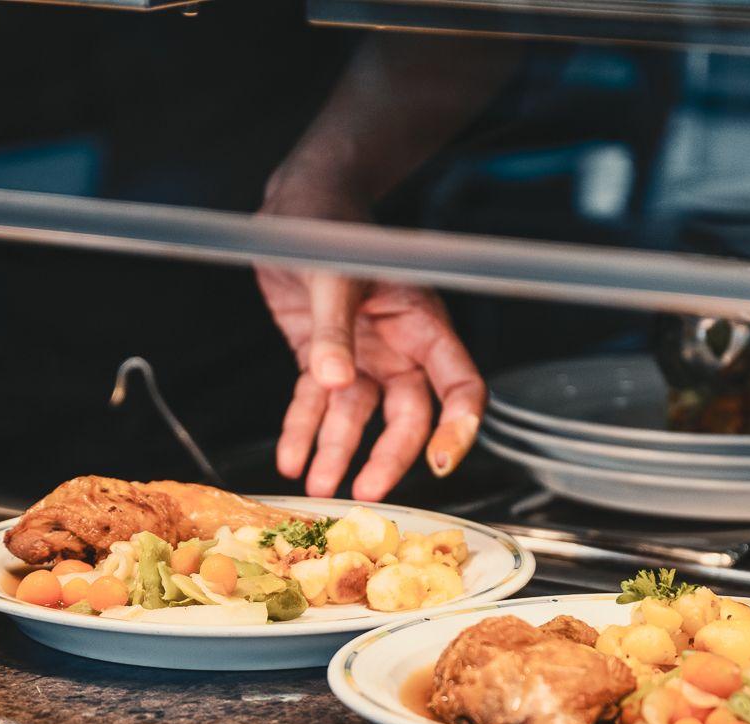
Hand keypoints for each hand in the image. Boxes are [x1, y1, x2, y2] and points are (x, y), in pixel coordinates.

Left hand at [256, 174, 482, 500]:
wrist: (294, 204)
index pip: (459, 386)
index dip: (457, 428)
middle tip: (364, 493)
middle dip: (387, 457)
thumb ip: (333, 329)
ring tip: (317, 488)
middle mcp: (398, 346)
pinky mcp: (323, 357)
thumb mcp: (332, 275)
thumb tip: (335, 380)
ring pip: (357, 416)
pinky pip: (316, 403)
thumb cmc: (328, 224)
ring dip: (337, 452)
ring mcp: (362, 354)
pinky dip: (302, 431)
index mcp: (422, 323)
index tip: (441, 465)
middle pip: (407, 415)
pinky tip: (290, 459)